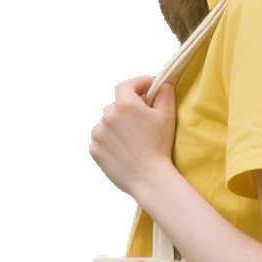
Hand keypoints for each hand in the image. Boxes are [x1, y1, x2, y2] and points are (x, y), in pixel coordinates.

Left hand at [89, 76, 175, 199]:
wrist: (151, 179)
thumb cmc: (160, 147)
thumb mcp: (167, 117)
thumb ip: (165, 95)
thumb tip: (163, 83)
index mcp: (125, 105)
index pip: (126, 86)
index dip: (137, 84)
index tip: (147, 87)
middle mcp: (107, 115)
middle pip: (115, 106)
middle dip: (127, 110)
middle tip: (141, 122)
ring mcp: (98, 133)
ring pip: (106, 123)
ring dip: (116, 127)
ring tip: (131, 140)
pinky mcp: (94, 149)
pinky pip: (100, 140)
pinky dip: (109, 142)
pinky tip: (122, 151)